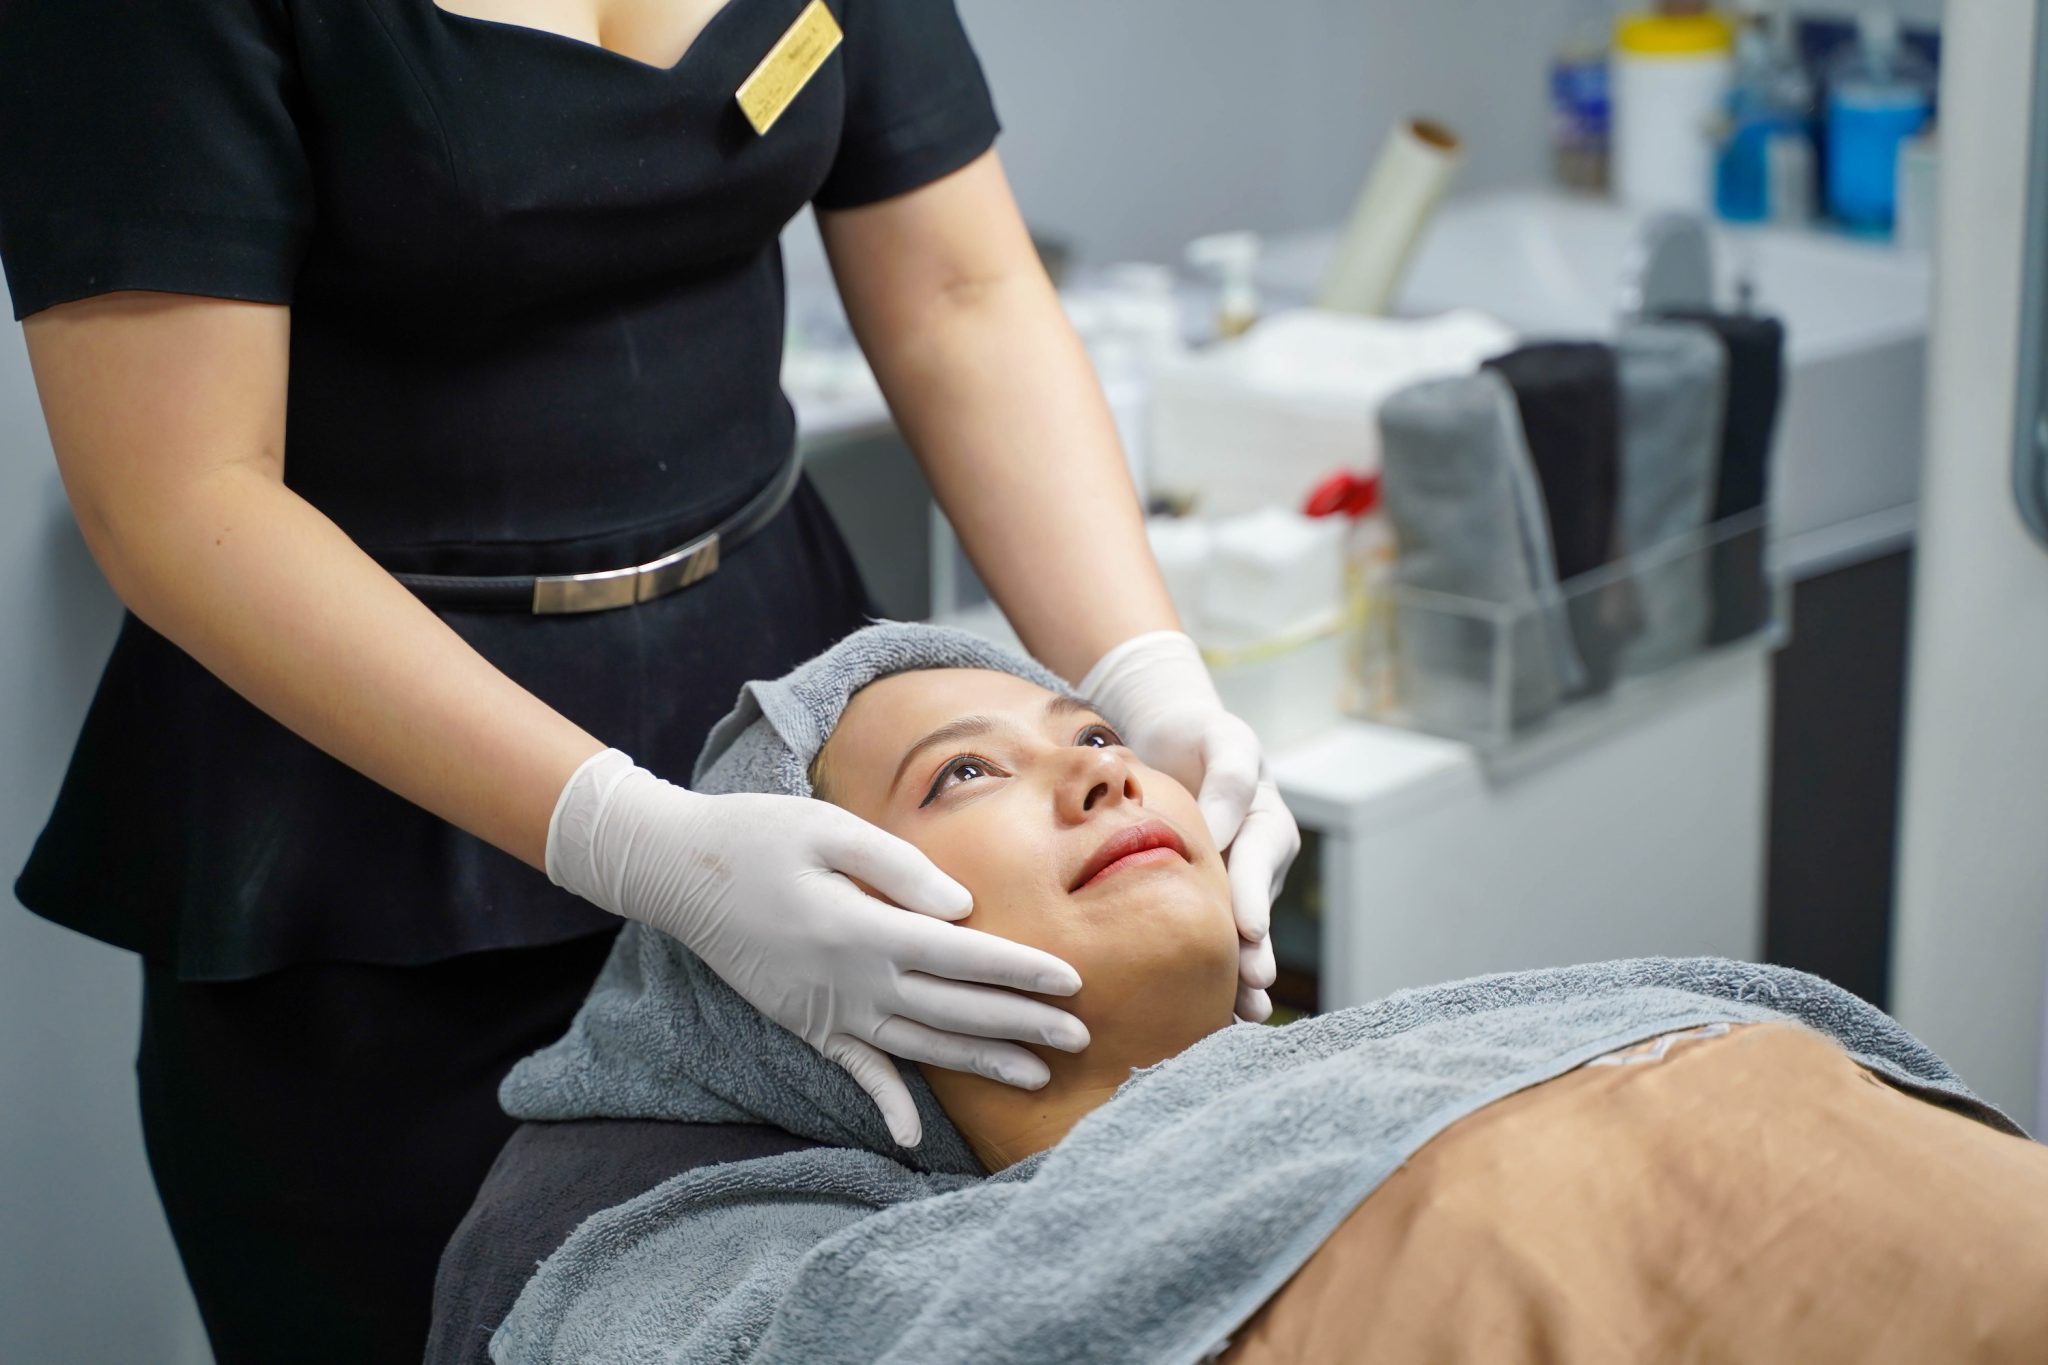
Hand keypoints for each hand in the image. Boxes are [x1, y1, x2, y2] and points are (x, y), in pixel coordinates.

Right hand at [546, 749, 1089, 1146]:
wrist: (677, 872)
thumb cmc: (759, 836)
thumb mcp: (829, 828)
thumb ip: (899, 867)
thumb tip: (962, 909)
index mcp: (863, 928)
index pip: (961, 957)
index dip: (1019, 971)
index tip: (1072, 982)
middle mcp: (851, 981)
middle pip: (953, 1010)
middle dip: (1021, 1024)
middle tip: (1080, 1037)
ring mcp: (827, 1010)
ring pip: (919, 1046)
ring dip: (980, 1062)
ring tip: (1037, 1074)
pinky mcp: (806, 1024)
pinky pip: (854, 1072)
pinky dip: (885, 1104)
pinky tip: (913, 1139)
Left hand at [1079, 631, 1301, 1021]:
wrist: (1174, 740)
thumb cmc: (1201, 735)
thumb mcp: (1221, 740)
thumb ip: (1226, 779)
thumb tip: (1216, 830)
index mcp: (1269, 823)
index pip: (1261, 859)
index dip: (1254, 896)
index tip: (1248, 931)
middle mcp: (1260, 862)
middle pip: (1257, 910)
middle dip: (1255, 952)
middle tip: (1250, 986)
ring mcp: (1238, 886)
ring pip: (1240, 934)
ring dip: (1240, 975)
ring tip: (1240, 1013)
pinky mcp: (1209, 901)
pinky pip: (1212, 937)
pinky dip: (1211, 972)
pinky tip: (1207, 1010)